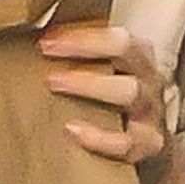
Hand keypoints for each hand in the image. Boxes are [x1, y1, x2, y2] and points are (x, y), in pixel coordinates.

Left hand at [39, 24, 181, 183]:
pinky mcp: (150, 146)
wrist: (146, 149)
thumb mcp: (106, 75)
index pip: (115, 34)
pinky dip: (100, 137)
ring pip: (130, 91)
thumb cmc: (115, 105)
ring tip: (53, 81)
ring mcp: (152, 112)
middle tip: (45, 49)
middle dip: (83, 46)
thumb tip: (32, 37)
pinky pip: (128, 142)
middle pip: (126, 50)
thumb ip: (79, 57)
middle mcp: (149, 78)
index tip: (47, 37)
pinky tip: (72, 130)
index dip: (82, 33)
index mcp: (137, 57)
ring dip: (89, 83)